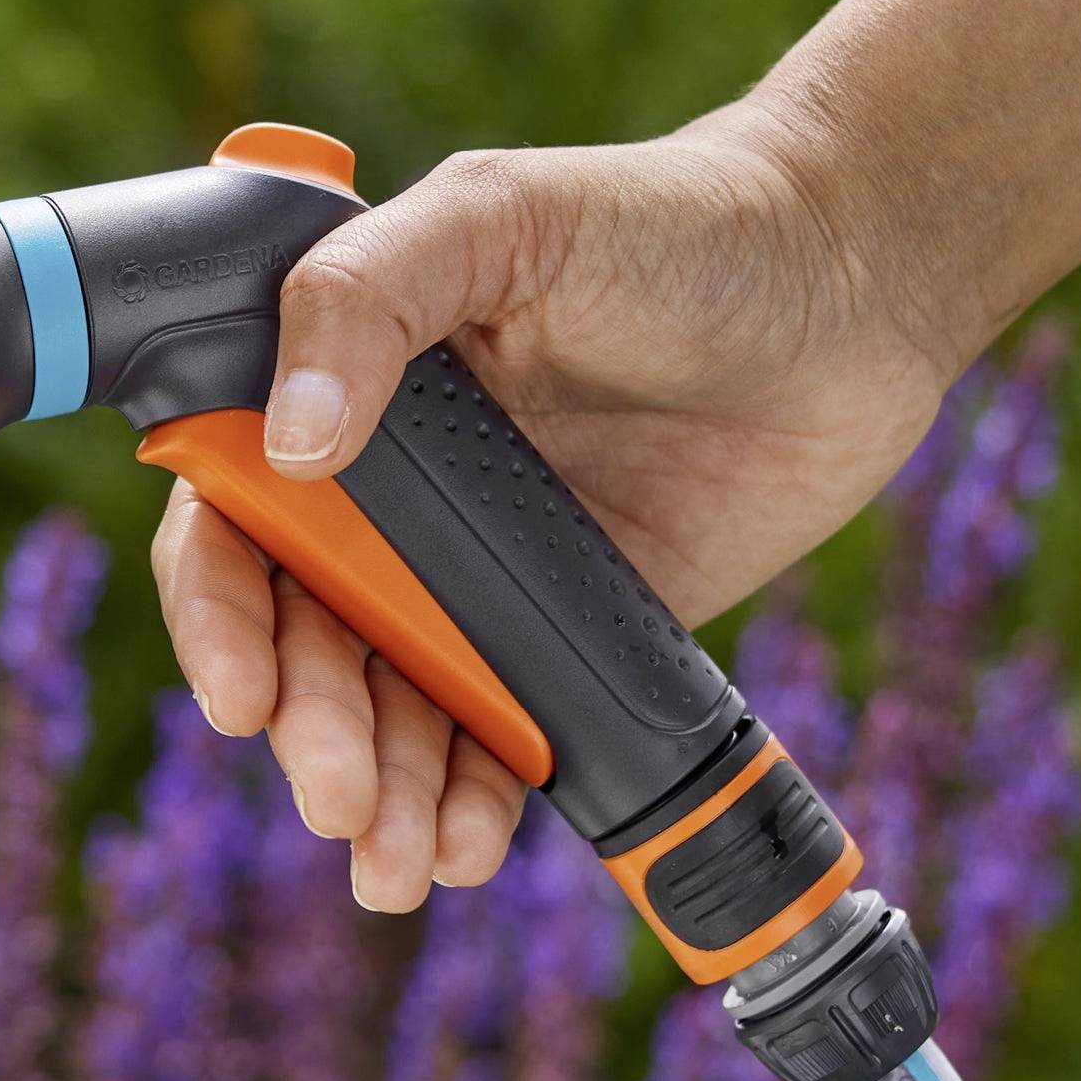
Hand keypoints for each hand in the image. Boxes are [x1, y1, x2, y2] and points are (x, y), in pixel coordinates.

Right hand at [149, 95, 956, 909]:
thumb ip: (374, 294)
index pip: (238, 514)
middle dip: (313, 733)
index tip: (243, 692)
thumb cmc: (682, 219)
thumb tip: (292, 441)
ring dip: (382, 796)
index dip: (221, 611)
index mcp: (351, 386)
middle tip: (341, 799)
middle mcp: (401, 493)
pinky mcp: (573, 633)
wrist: (860, 287)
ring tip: (396, 866)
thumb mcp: (506, 214)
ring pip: (396, 710)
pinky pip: (499, 737)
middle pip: (309, 641)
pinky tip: (467, 849)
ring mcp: (485, 573)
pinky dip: (473, 802)